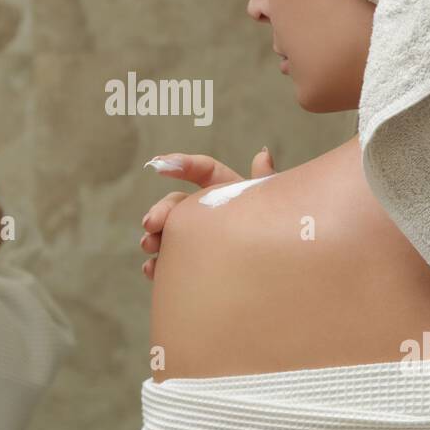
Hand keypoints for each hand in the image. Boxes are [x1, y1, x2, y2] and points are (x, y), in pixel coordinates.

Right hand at [139, 146, 276, 280]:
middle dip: (161, 210)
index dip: (183, 164)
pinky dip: (158, 265)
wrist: (281, 276)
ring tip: (148, 245)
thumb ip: (266, 181)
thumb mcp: (272, 208)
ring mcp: (199, 239)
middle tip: (150, 223)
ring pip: (170, 233)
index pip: (205, 171)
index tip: (160, 164)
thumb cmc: (278, 234)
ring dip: (154, 236)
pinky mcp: (193, 265)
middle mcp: (209, 213)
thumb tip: (263, 152)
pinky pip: (171, 263)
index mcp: (228, 192)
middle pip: (179, 203)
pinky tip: (152, 270)